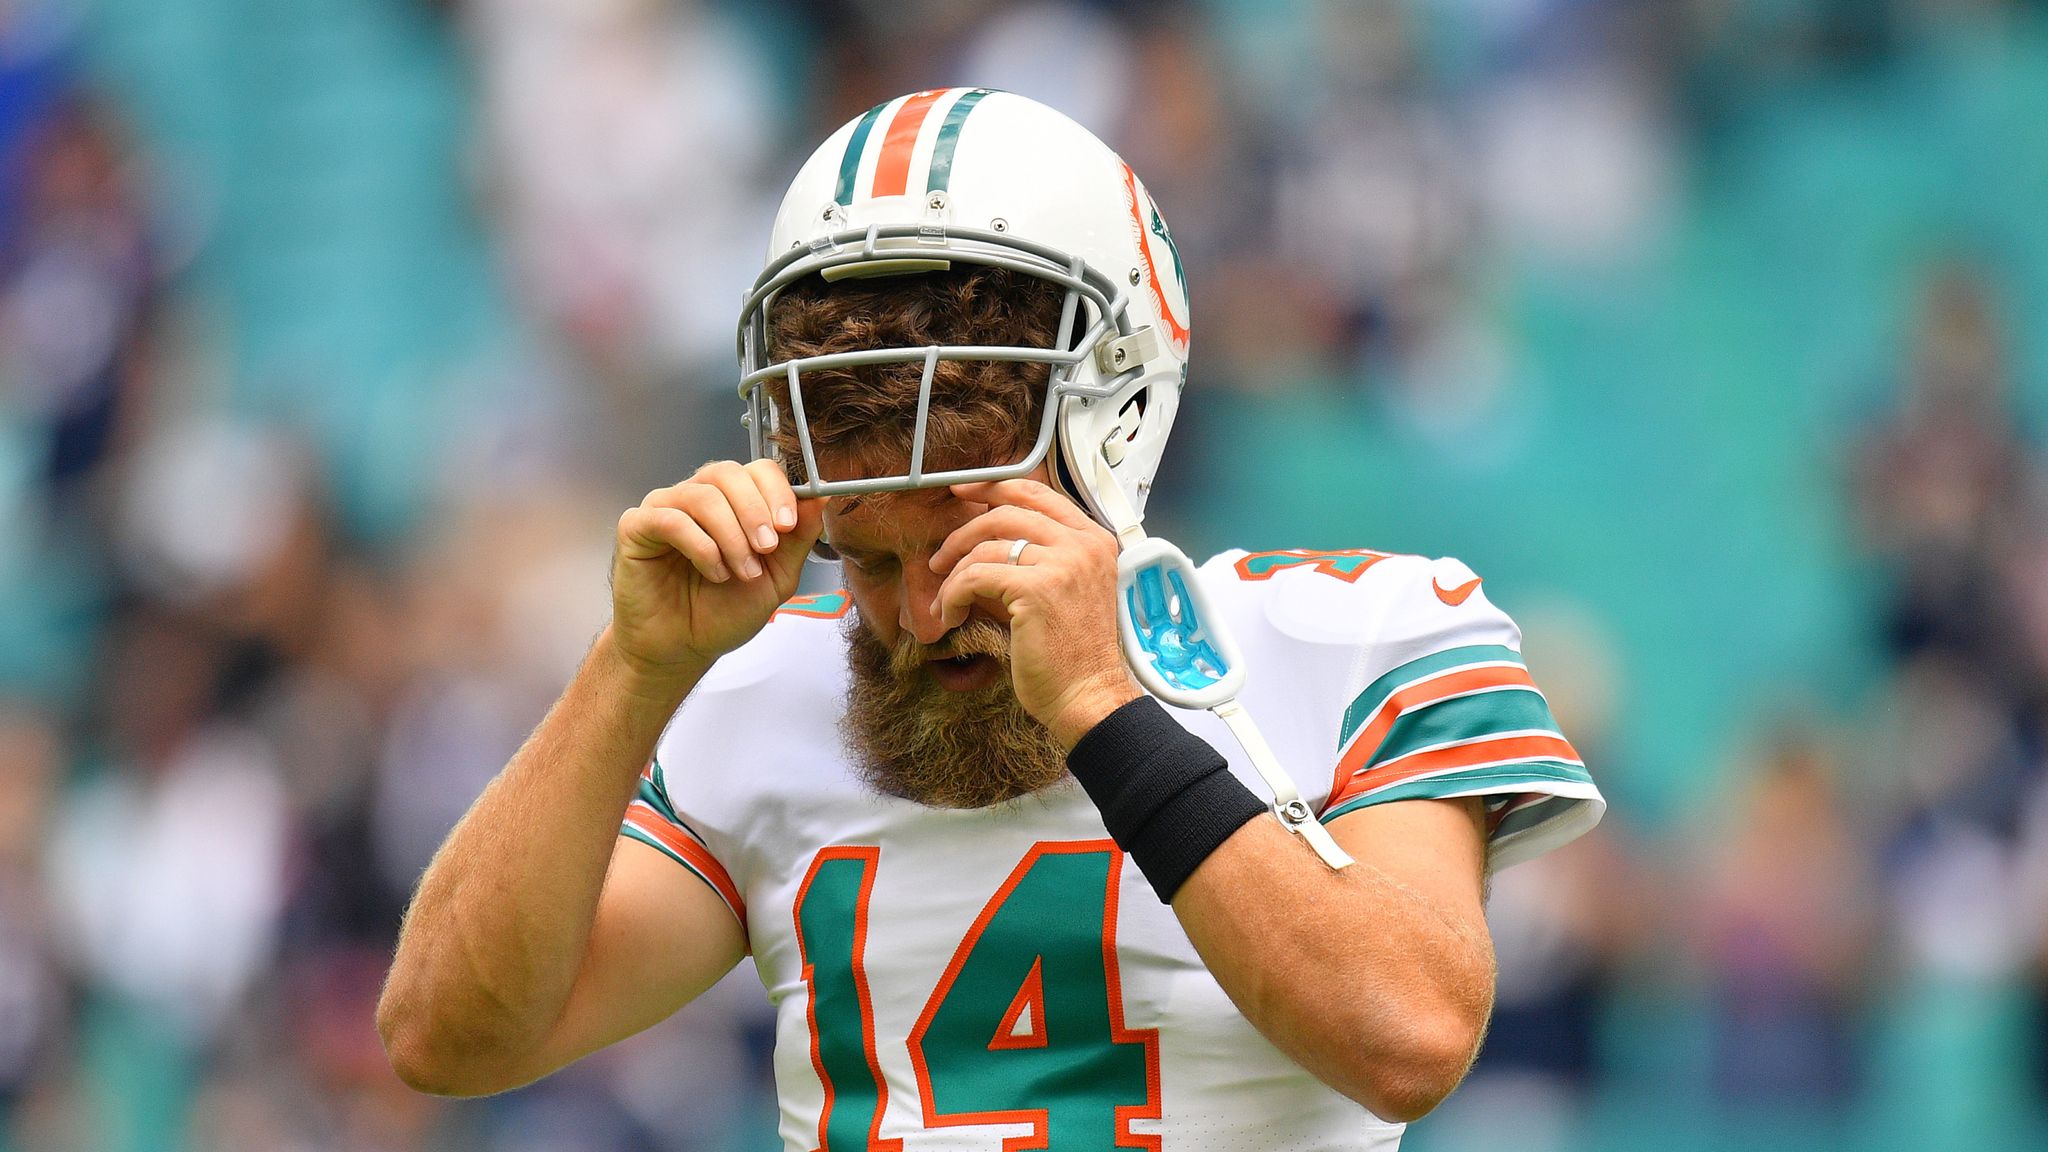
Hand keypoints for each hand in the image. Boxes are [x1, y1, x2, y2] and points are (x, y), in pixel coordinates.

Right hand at [611, 460, 824, 682]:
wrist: (684, 648)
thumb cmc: (723, 611)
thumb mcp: (777, 577)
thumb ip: (798, 538)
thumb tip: (820, 498)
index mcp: (733, 502)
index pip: (757, 469)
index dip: (777, 491)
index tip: (787, 525)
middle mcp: (698, 496)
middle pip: (728, 472)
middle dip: (755, 510)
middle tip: (766, 548)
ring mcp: (665, 508)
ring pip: (703, 495)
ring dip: (731, 536)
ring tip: (741, 572)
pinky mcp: (637, 526)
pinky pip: (671, 519)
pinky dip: (701, 546)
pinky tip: (713, 572)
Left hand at [929, 479, 1142, 747]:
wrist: (1089, 696)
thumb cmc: (1074, 655)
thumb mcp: (1066, 591)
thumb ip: (1038, 559)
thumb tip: (983, 539)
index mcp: (1094, 540)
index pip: (1037, 494)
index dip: (993, 488)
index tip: (963, 492)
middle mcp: (1082, 544)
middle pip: (1006, 512)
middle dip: (962, 531)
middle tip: (939, 557)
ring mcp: (1062, 564)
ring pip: (986, 545)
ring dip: (954, 572)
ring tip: (944, 598)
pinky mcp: (1037, 589)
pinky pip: (975, 576)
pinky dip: (953, 594)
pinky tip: (950, 614)